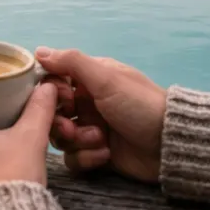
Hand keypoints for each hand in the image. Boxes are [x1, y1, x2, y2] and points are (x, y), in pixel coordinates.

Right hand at [36, 48, 166, 181]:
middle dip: (59, 122)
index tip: (65, 99)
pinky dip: (86, 158)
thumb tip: (38, 51)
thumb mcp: (106, 78)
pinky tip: (105, 154)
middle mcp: (87, 104)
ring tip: (99, 140)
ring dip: (76, 140)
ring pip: (60, 137)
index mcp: (89, 82)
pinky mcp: (96, 155)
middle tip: (72, 128)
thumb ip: (72, 62)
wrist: (171, 145)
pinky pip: (74, 158)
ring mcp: (91, 130)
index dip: (51, 93)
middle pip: (52, 114)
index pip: (53, 83)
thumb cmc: (139, 105)